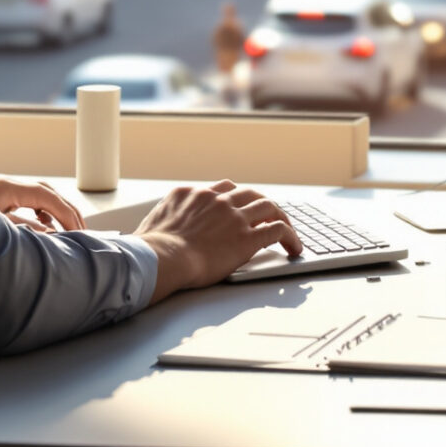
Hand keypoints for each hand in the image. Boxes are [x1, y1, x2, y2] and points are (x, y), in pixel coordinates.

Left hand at [0, 177, 83, 233]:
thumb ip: (25, 232)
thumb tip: (52, 236)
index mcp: (4, 189)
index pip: (45, 195)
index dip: (66, 213)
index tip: (79, 232)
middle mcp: (2, 187)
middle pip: (45, 192)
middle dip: (66, 211)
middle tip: (83, 231)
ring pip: (37, 197)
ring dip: (55, 213)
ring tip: (69, 232)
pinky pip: (25, 204)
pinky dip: (40, 215)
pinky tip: (45, 230)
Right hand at [135, 181, 302, 303]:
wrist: (161, 257)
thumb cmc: (151, 248)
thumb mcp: (153, 222)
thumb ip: (165, 219)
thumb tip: (159, 228)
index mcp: (191, 193)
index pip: (221, 188)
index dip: (234, 197)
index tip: (239, 206)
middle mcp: (216, 200)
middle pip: (248, 192)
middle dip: (260, 202)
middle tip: (268, 214)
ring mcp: (233, 217)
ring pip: (268, 206)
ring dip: (279, 216)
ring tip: (286, 228)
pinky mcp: (247, 237)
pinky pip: (278, 231)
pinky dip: (290, 237)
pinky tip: (294, 247)